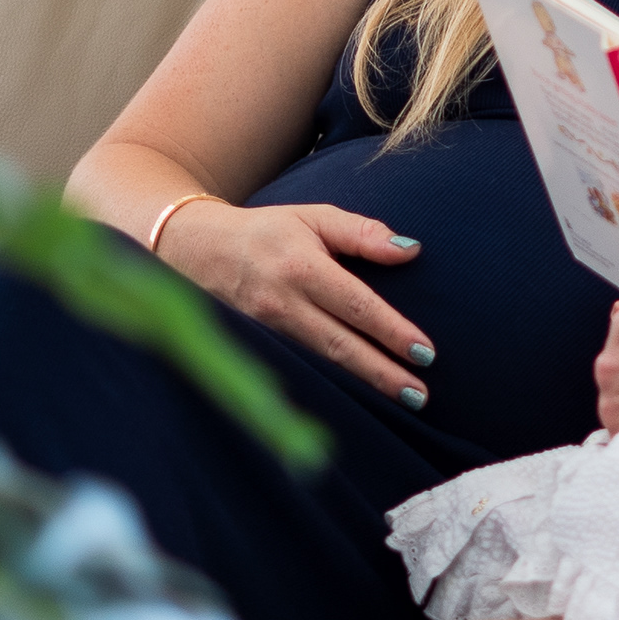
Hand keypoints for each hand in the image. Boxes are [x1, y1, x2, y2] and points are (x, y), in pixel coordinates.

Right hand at [164, 201, 431, 402]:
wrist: (193, 248)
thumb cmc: (266, 232)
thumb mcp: (314, 217)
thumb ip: (362, 233)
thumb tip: (410, 251)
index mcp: (301, 267)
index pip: (356, 305)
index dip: (391, 331)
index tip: (425, 353)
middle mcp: (281, 304)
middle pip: (340, 346)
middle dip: (382, 373)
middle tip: (420, 396)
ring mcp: (264, 332)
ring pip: (320, 365)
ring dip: (361, 386)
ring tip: (401, 403)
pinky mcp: (254, 349)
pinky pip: (300, 370)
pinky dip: (330, 388)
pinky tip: (357, 402)